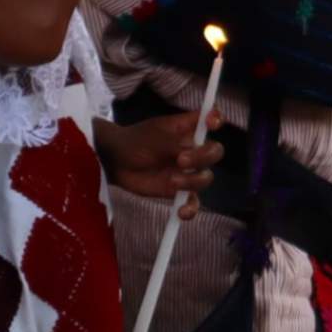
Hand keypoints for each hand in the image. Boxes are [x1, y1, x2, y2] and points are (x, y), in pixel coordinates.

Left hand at [94, 109, 223, 219]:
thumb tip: (190, 151)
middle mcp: (193, 149)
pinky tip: (181, 212)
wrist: (115, 163)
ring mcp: (187, 171)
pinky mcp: (179, 191)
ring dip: (193, 180)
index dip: (216, 119)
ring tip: (172, 181)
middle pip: (214, 151)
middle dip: (204, 156)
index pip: (211, 119)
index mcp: (188, 129)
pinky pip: (192, 202)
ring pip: (205, 177)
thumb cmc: (134, 142)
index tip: (211, 124)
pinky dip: (190, 209)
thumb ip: (173, 144)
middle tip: (182, 160)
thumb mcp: (153, 138)